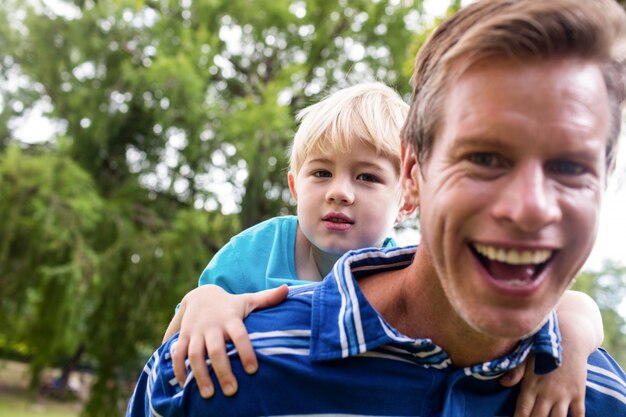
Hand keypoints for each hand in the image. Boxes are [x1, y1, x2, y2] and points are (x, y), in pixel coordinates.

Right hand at [171, 284, 288, 397]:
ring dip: (200, 375)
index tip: (253, 370)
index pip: (240, 335)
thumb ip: (267, 298)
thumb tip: (287, 289)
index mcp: (230, 319)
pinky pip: (178, 354)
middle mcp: (212, 326)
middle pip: (216, 349)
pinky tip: (184, 385)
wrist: (200, 295)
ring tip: (209, 395)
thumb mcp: (248, 300)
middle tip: (232, 391)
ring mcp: (196, 332)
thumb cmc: (230, 305)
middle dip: (223, 371)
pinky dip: (179, 369)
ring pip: (195, 355)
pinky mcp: (183, 337)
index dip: (246, 351)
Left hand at [499, 352, 585, 416]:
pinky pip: (578, 414)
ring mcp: (564, 394)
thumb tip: (502, 383)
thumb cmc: (543, 346)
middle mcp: (547, 393)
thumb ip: (515, 371)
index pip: (523, 411)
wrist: (570, 338)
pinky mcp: (578, 393)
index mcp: (531, 385)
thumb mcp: (526, 356)